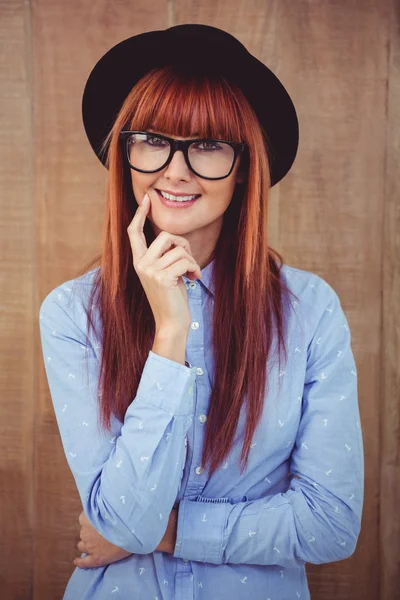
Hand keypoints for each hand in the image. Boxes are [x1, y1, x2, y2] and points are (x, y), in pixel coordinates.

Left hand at [74, 507, 177, 567]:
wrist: (132, 531)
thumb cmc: (122, 515)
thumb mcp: (109, 503)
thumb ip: (100, 500)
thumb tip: (97, 492)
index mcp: (85, 517)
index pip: (84, 519)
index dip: (92, 520)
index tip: (100, 519)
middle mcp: (85, 532)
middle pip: (83, 532)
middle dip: (90, 532)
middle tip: (102, 530)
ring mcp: (90, 547)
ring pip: (82, 545)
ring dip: (87, 544)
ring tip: (97, 543)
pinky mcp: (97, 559)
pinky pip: (84, 562)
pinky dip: (80, 561)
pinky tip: (77, 561)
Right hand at [127, 192, 201, 331]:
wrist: (171, 322)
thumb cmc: (171, 297)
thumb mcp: (164, 272)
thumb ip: (163, 256)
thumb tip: (173, 238)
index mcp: (138, 261)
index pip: (134, 232)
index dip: (139, 215)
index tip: (147, 200)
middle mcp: (141, 264)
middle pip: (166, 236)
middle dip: (184, 245)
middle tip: (189, 261)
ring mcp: (150, 270)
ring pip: (179, 249)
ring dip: (192, 260)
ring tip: (192, 273)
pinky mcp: (162, 277)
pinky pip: (185, 260)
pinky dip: (195, 268)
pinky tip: (195, 278)